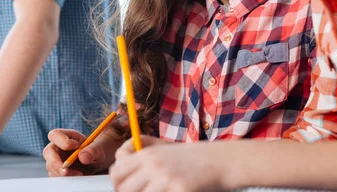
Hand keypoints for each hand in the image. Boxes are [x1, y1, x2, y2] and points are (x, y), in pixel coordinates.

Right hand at [44, 129, 108, 176]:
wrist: (96, 162)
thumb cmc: (96, 152)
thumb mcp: (98, 150)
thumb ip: (93, 150)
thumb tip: (82, 156)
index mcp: (66, 136)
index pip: (55, 135)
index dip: (62, 141)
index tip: (76, 146)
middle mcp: (58, 147)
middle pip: (48, 151)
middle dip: (56, 162)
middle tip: (67, 171)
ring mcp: (56, 159)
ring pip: (50, 166)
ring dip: (62, 172)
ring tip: (79, 173)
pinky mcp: (57, 170)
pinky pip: (54, 175)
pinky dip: (64, 178)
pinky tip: (75, 176)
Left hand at [109, 138, 224, 191]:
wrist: (220, 161)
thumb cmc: (191, 158)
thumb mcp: (164, 148)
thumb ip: (141, 154)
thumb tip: (119, 161)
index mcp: (148, 154)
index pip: (116, 171)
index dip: (117, 183)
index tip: (127, 186)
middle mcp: (154, 165)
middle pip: (123, 188)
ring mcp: (166, 179)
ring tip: (160, 191)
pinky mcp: (179, 190)